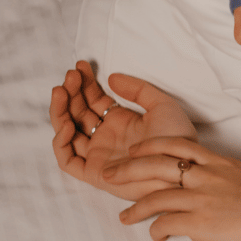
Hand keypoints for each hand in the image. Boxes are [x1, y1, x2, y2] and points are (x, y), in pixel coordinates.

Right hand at [50, 61, 197, 200]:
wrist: (180, 167)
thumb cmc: (178, 139)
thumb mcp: (162, 105)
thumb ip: (138, 89)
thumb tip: (112, 77)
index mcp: (122, 122)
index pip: (94, 100)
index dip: (85, 84)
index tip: (81, 66)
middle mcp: (107, 137)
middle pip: (78, 112)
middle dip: (72, 92)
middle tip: (71, 74)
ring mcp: (99, 155)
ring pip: (68, 132)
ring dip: (60, 111)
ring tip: (62, 90)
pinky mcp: (94, 173)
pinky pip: (68, 161)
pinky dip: (61, 143)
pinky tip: (69, 123)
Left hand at [102, 137, 240, 240]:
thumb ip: (234, 178)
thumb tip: (227, 183)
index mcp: (221, 163)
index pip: (177, 144)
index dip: (150, 145)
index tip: (135, 149)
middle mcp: (208, 176)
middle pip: (156, 164)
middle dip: (127, 168)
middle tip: (108, 174)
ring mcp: (204, 199)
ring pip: (156, 196)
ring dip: (135, 208)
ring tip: (123, 218)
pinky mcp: (203, 223)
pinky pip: (168, 224)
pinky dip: (156, 231)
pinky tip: (155, 237)